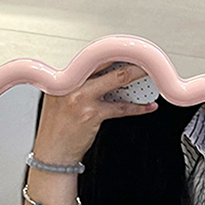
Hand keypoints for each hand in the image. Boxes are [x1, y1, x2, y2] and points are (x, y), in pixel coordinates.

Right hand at [32, 63, 157, 164]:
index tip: (128, 50)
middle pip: (107, 62)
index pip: (92, 57)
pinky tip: (147, 106)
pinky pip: (121, 107)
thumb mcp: (62, 100)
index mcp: (64, 78)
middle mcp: (71, 84)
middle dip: (129, 58)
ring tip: (152, 78)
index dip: (113, 51)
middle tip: (145, 58)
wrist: (52, 153)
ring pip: (118, 79)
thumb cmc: (58, 129)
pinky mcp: (92, 115)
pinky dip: (137, 107)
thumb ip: (80, 86)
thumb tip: (109, 75)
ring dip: (139, 78)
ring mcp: (81, 98)